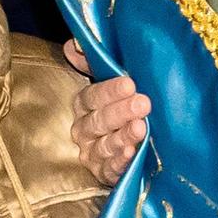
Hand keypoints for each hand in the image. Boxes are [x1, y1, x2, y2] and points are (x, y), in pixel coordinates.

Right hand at [66, 41, 150, 185]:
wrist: (135, 146)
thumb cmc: (123, 107)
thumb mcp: (111, 84)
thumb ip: (93, 62)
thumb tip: (73, 44)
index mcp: (84, 105)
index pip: (91, 96)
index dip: (109, 90)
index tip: (130, 83)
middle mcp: (83, 130)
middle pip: (99, 121)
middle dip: (121, 111)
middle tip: (143, 103)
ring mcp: (92, 153)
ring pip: (104, 145)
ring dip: (122, 136)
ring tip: (140, 128)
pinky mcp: (103, 173)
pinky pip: (109, 168)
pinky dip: (119, 161)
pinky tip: (131, 153)